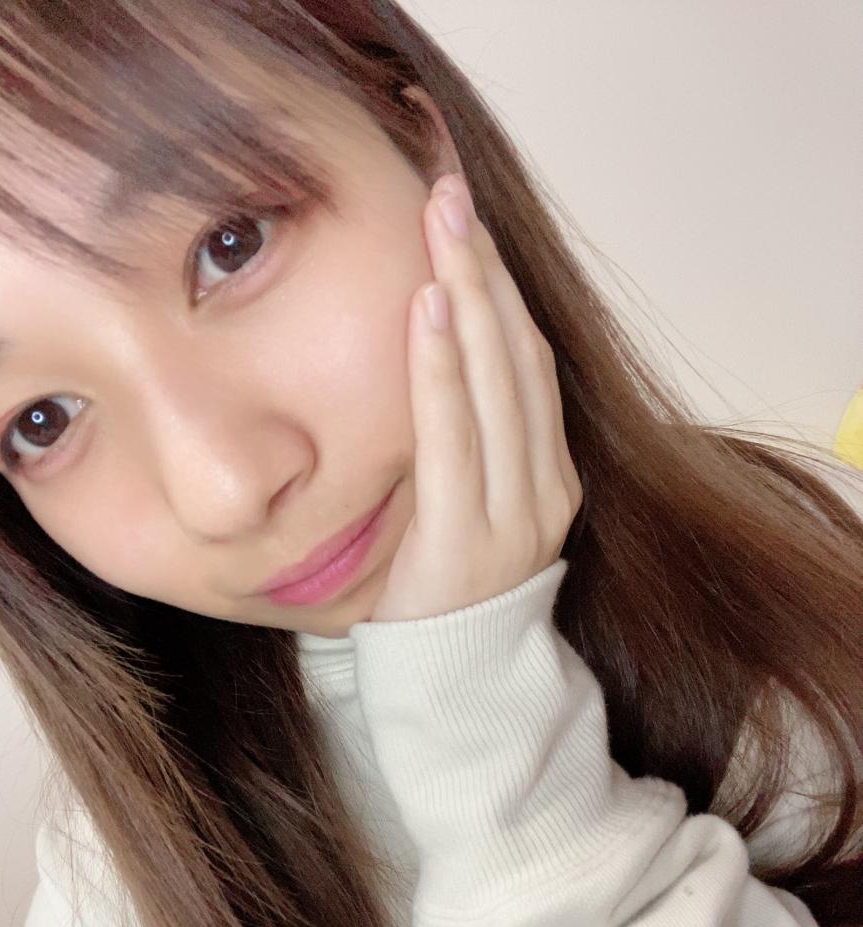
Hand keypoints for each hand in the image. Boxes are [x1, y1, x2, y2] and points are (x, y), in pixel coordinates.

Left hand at [369, 173, 582, 622]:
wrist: (451, 688)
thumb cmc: (443, 591)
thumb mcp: (465, 508)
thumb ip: (464, 444)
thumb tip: (424, 359)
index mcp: (550, 477)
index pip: (529, 362)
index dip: (502, 286)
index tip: (466, 222)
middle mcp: (547, 488)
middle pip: (521, 356)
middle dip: (485, 268)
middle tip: (448, 190)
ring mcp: (517, 515)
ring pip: (500, 383)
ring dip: (470, 295)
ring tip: (441, 223)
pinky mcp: (470, 539)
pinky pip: (456, 437)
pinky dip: (443, 369)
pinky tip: (429, 307)